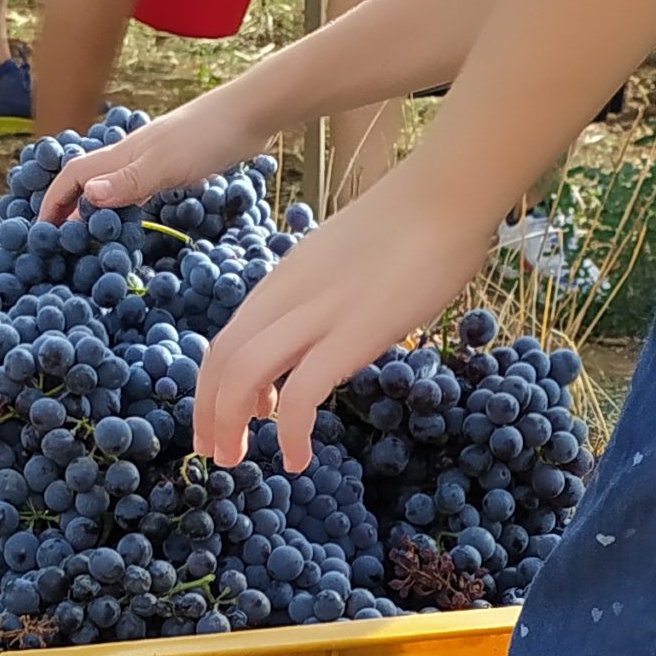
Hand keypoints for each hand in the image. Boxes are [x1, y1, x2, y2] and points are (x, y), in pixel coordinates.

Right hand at [39, 84, 268, 225]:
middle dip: (67, 207)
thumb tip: (86, 197)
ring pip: (110, 184)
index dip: (54, 201)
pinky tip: (131, 216)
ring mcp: (151, 160)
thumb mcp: (164, 166)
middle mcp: (131, 155)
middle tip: (59, 239)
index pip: (74, 176)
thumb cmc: (208, 137)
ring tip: (88, 234)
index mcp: (122, 154)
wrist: (249, 114)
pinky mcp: (173, 166)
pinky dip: (123, 205)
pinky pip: (135, 188)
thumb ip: (126, 182)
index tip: (41, 229)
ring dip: (94, 207)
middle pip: (87, 180)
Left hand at [192, 167, 495, 474]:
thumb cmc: (412, 225)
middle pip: (222, 361)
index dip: (210, 388)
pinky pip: (301, 393)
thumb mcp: (345, 260)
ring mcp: (318, 314)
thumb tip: (323, 331)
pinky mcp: (352, 334)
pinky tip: (298, 458)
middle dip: (209, 414)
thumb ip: (323, 294)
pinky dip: (289, 432)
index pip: (226, 341)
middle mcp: (287, 297)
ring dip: (230, 425)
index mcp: (283, 281)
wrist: (446, 195)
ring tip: (238, 460)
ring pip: (243, 374)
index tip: (215, 422)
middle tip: (216, 454)